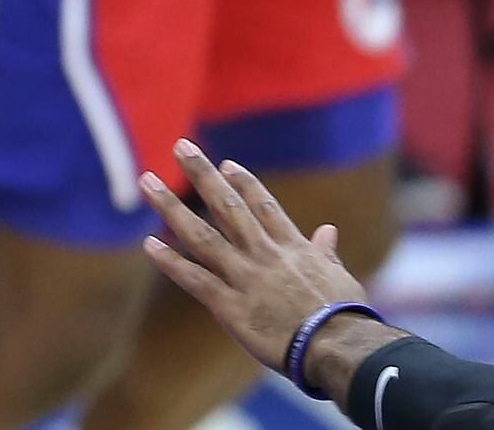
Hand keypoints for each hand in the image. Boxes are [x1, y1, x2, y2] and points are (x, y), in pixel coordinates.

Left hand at [141, 141, 373, 394]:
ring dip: (171, 207)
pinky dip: (170, 262)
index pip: (263, 206)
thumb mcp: (341, 278)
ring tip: (147, 180)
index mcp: (292, 248)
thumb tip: (328, 230)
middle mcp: (264, 254)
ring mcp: (244, 277)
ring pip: (201, 234)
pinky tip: (149, 244)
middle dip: (202, 174)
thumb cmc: (346, 319)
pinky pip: (194, 279)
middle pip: (227, 206)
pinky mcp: (230, 306)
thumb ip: (326, 253)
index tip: (225, 163)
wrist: (338, 348)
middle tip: (180, 145)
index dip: (243, 182)